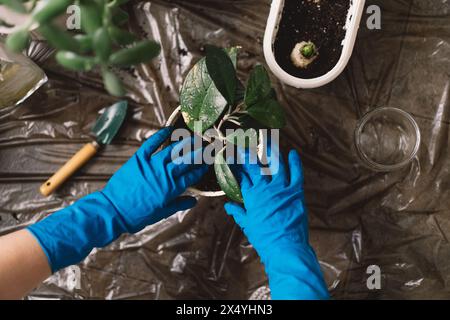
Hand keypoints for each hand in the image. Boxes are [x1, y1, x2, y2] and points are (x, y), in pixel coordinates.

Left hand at [102, 127, 207, 232]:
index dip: (201, 169)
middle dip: (199, 153)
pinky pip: (151, 145)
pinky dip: (159, 136)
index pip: (192, 176)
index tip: (208, 163)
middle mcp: (165, 174)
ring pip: (172, 150)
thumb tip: (193, 201)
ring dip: (184, 143)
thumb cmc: (137, 216)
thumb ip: (179, 204)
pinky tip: (167, 130)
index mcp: (172, 189)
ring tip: (193, 137)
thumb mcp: (161, 213)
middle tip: (207, 146)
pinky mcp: (139, 160)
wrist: (114, 211)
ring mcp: (152, 165)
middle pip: (186, 161)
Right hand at [225, 146, 328, 299]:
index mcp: (251, 195)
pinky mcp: (296, 191)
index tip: (232, 155)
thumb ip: (238, 212)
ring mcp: (282, 188)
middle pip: (255, 165)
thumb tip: (228, 206)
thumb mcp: (247, 224)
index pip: (242, 175)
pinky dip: (295, 162)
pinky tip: (293, 153)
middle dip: (249, 152)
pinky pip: (296, 173)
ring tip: (267, 139)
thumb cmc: (264, 237)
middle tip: (245, 140)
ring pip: (275, 163)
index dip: (236, 164)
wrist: (285, 247)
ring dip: (271, 150)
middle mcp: (265, 188)